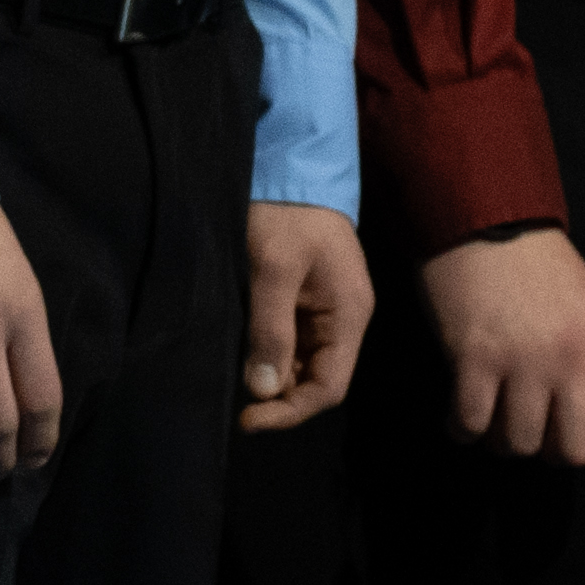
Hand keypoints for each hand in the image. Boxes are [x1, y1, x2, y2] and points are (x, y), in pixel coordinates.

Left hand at [234, 203, 372, 432]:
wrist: (290, 165)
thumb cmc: (285, 213)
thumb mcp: (272, 268)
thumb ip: (270, 330)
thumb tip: (263, 391)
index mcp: (349, 315)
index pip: (329, 387)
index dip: (291, 412)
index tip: (248, 419)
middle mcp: (344, 320)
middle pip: (318, 380)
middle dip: (279, 398)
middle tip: (235, 406)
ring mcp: (326, 311)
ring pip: (303, 364)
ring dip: (272, 378)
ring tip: (235, 383)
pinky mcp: (306, 300)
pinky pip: (292, 342)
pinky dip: (270, 355)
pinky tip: (244, 357)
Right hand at [418, 230, 584, 476]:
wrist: (483, 219)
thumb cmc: (538, 265)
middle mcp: (572, 362)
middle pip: (574, 451)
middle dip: (552, 453)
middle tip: (534, 434)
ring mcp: (523, 363)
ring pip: (519, 444)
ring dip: (503, 440)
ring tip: (492, 416)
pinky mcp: (474, 360)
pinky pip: (471, 425)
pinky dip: (463, 429)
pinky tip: (460, 415)